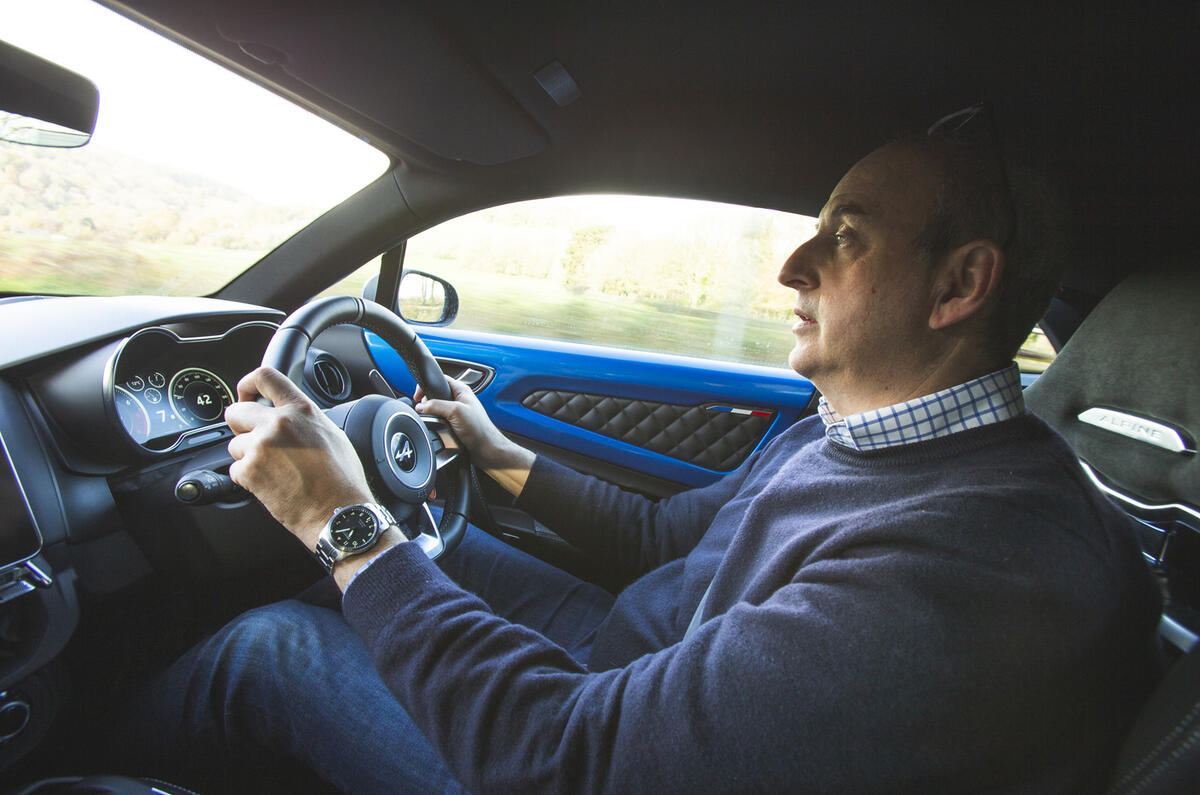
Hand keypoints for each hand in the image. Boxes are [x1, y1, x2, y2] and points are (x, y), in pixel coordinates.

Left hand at [225, 366, 374, 549]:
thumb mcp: (332, 434)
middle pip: (236, 411)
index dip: (247, 384)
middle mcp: (278, 424)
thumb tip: (290, 416)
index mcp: (300, 410)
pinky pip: (235, 469)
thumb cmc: (342, 480)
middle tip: (255, 440)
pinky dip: (248, 478)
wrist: (338, 513)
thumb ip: (305, 418)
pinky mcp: (250, 472)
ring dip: (248, 456)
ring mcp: (261, 447)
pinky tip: (271, 484)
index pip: (264, 377)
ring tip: (274, 470)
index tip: (246, 395)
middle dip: (240, 426)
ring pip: (234, 445)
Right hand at [414, 377, 534, 495]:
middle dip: (428, 403)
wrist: (486, 450)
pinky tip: (439, 429)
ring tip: (436, 422)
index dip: (426, 386)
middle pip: (436, 395)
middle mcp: (459, 400)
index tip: (417, 397)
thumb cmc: (479, 429)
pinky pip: (440, 421)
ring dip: (433, 416)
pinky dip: (436, 424)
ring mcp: (457, 413)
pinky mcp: (455, 424)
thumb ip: (436, 405)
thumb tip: (421, 406)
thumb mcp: (455, 411)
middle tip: (426, 411)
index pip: (439, 379)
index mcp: (461, 390)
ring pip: (437, 410)